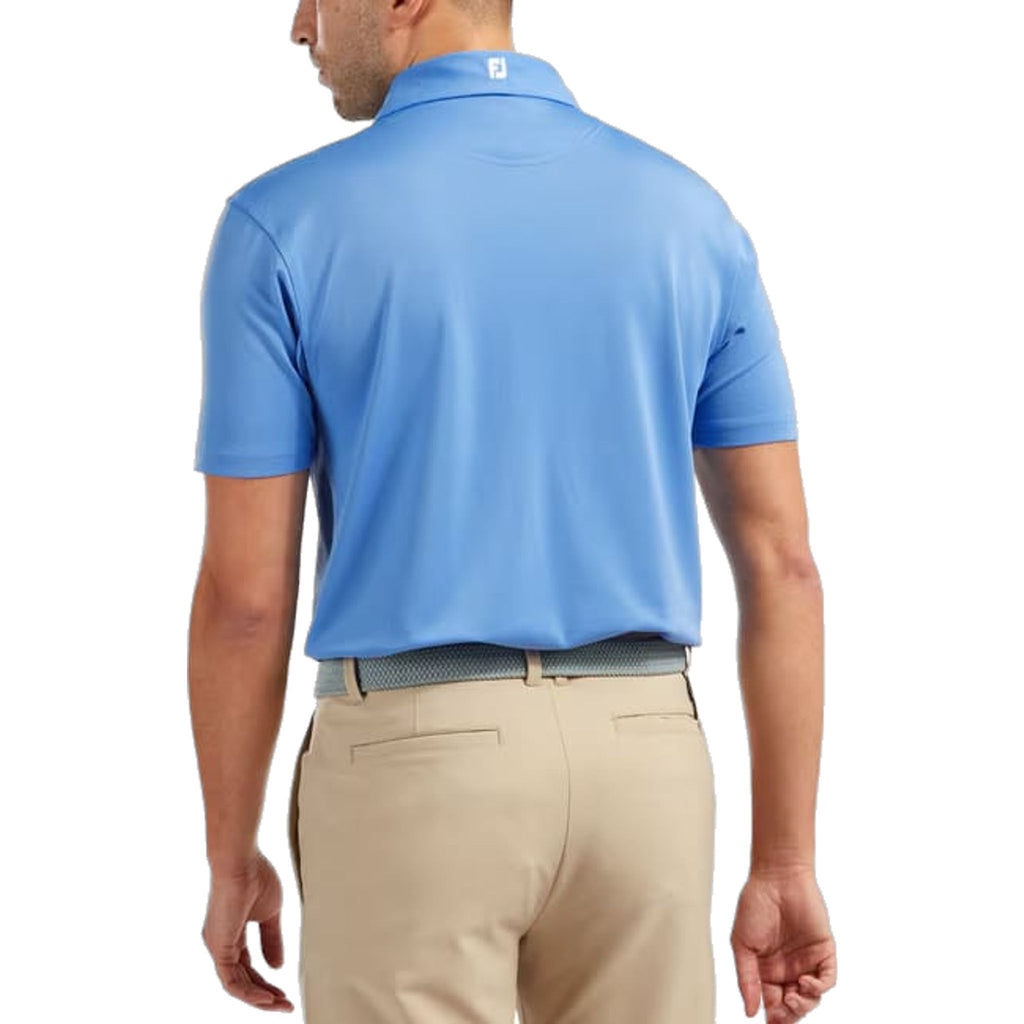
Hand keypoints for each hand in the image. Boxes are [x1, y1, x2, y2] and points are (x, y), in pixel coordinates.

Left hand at [201, 850, 294, 1011]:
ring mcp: (217, 947)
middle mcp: (221, 944)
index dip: (267, 982)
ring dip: (259, 999)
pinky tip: (267, 998)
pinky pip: (231, 981)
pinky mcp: (218, 948)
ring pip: (236, 986)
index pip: (248, 968)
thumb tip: (278, 966)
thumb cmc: (256, 876)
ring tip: (280, 1004)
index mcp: (232, 934)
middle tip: (286, 1004)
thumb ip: (272, 940)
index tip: (286, 991)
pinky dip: (249, 993)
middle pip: (243, 981)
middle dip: (265, 996)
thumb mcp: (271, 913)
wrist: (241, 860)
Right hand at [730, 865, 836, 1020]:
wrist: (776, 877)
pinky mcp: (824, 951)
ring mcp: (807, 961)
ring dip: (803, 1005)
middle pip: (793, 1006)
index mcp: (767, 969)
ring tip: (792, 998)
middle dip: (788, 1015)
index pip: (772, 1004)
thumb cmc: (754, 904)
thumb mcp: (742, 944)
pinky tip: (805, 983)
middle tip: (781, 1013)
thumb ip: (746, 978)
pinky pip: (827, 979)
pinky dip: (818, 988)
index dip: (773, 1018)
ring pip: (811, 998)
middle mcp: (788, 969)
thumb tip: (749, 1010)